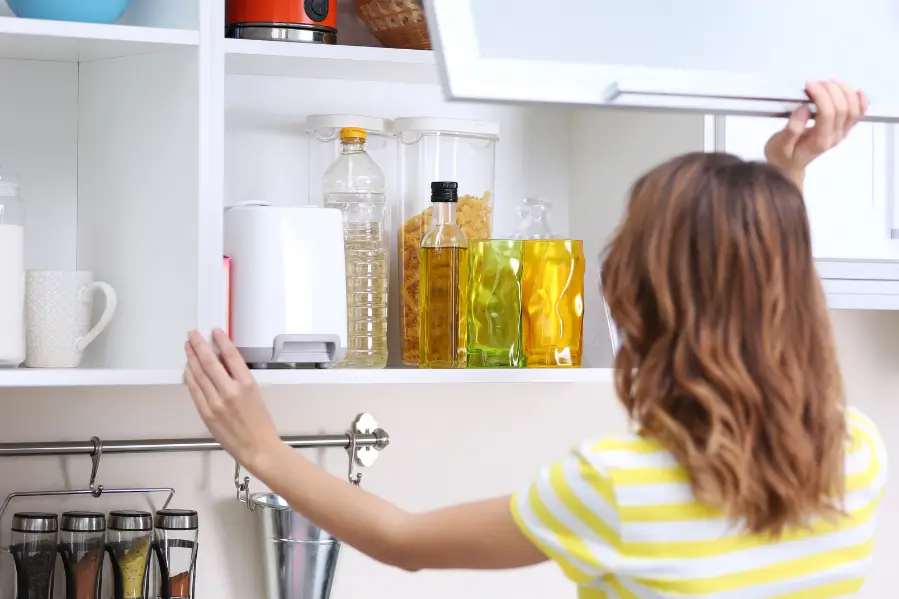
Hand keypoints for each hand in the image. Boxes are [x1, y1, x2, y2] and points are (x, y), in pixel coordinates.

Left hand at [184, 329, 282, 472]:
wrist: (257, 448)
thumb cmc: (260, 422)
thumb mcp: (255, 394)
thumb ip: (238, 378)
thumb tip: (221, 362)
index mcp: (246, 384)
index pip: (231, 356)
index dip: (221, 341)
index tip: (214, 331)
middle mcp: (229, 391)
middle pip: (210, 362)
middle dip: (199, 345)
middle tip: (193, 334)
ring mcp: (215, 403)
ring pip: (199, 374)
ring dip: (192, 358)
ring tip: (188, 347)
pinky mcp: (206, 413)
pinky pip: (195, 390)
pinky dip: (190, 377)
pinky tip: (188, 368)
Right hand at [765, 80, 867, 186]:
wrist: (788, 167)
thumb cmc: (782, 156)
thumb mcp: (779, 145)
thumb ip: (792, 129)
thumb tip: (803, 109)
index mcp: (819, 141)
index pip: (828, 114)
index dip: (821, 95)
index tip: (809, 85)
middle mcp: (834, 137)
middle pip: (842, 108)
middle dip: (831, 90)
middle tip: (817, 83)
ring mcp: (841, 133)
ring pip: (853, 109)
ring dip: (845, 92)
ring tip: (831, 83)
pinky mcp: (843, 129)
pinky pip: (858, 114)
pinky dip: (861, 101)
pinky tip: (857, 91)